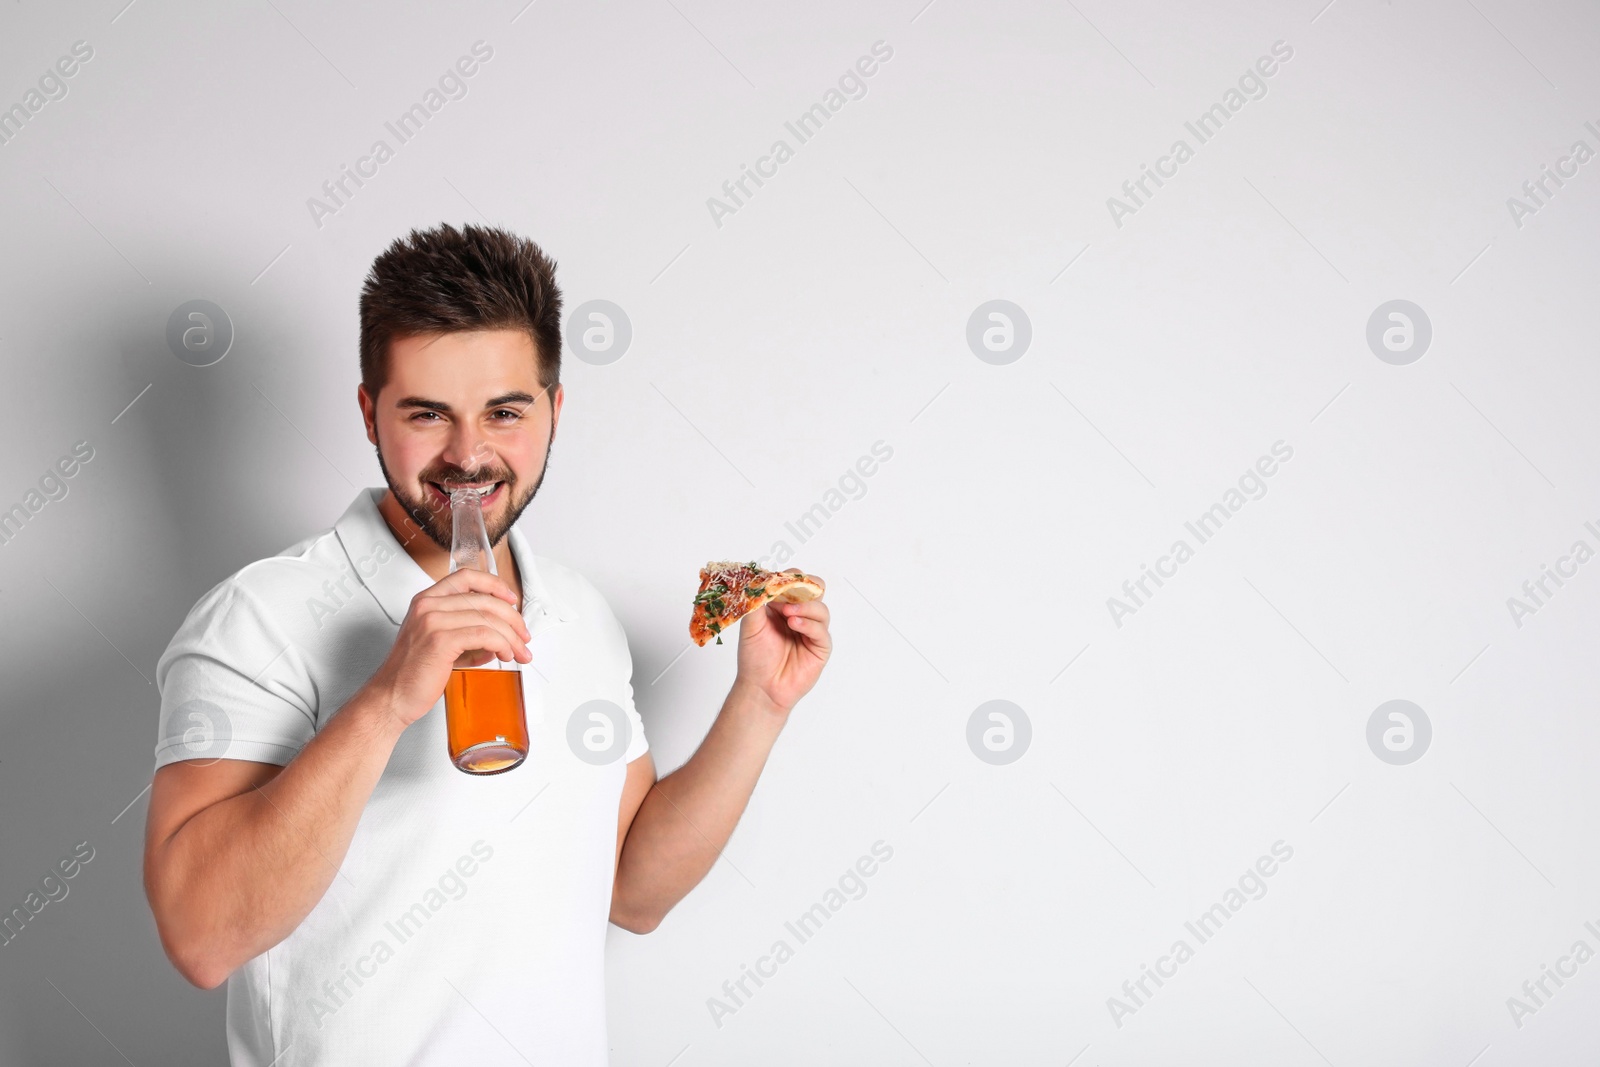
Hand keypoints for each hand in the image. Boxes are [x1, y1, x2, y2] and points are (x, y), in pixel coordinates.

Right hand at [365, 569, 531, 726]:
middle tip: (524, 636)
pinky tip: (504, 655)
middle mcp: (428, 606)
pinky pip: (483, 635)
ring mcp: (433, 621)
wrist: (391, 697)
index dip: (494, 584)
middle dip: (512, 619)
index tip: (511, 598)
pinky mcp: (440, 640)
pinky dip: (501, 644)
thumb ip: (466, 633)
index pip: (466, 577)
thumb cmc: (412, 673)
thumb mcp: (438, 641)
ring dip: (511, 636)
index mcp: (426, 601)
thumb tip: (498, 637)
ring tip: (519, 652)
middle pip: (484, 599)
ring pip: (488, 618)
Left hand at [735, 570, 830, 714]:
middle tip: (789, 590)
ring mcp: (811, 630)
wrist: (761, 687)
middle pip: (815, 589)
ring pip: (820, 607)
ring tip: (788, 614)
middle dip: (804, 586)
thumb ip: (756, 602)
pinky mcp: (820, 646)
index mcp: (782, 605)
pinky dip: (809, 624)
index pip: (794, 581)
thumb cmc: (755, 658)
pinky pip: (822, 630)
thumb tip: (761, 581)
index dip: (788, 578)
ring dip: (805, 606)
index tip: (776, 580)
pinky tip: (795, 624)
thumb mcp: (750, 625)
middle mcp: (800, 614)